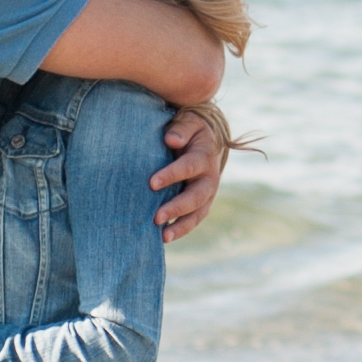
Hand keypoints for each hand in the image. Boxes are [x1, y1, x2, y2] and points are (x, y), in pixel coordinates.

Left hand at [152, 110, 228, 242]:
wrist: (207, 142)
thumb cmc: (190, 132)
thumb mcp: (189, 123)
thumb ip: (181, 129)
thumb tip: (171, 140)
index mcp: (204, 157)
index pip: (188, 167)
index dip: (171, 175)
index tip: (152, 183)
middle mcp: (209, 179)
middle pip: (195, 196)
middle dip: (176, 207)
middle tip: (156, 217)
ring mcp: (207, 195)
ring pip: (197, 214)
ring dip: (180, 226)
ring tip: (163, 236)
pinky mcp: (202, 205)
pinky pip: (193, 221)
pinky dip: (180, 230)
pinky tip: (163, 238)